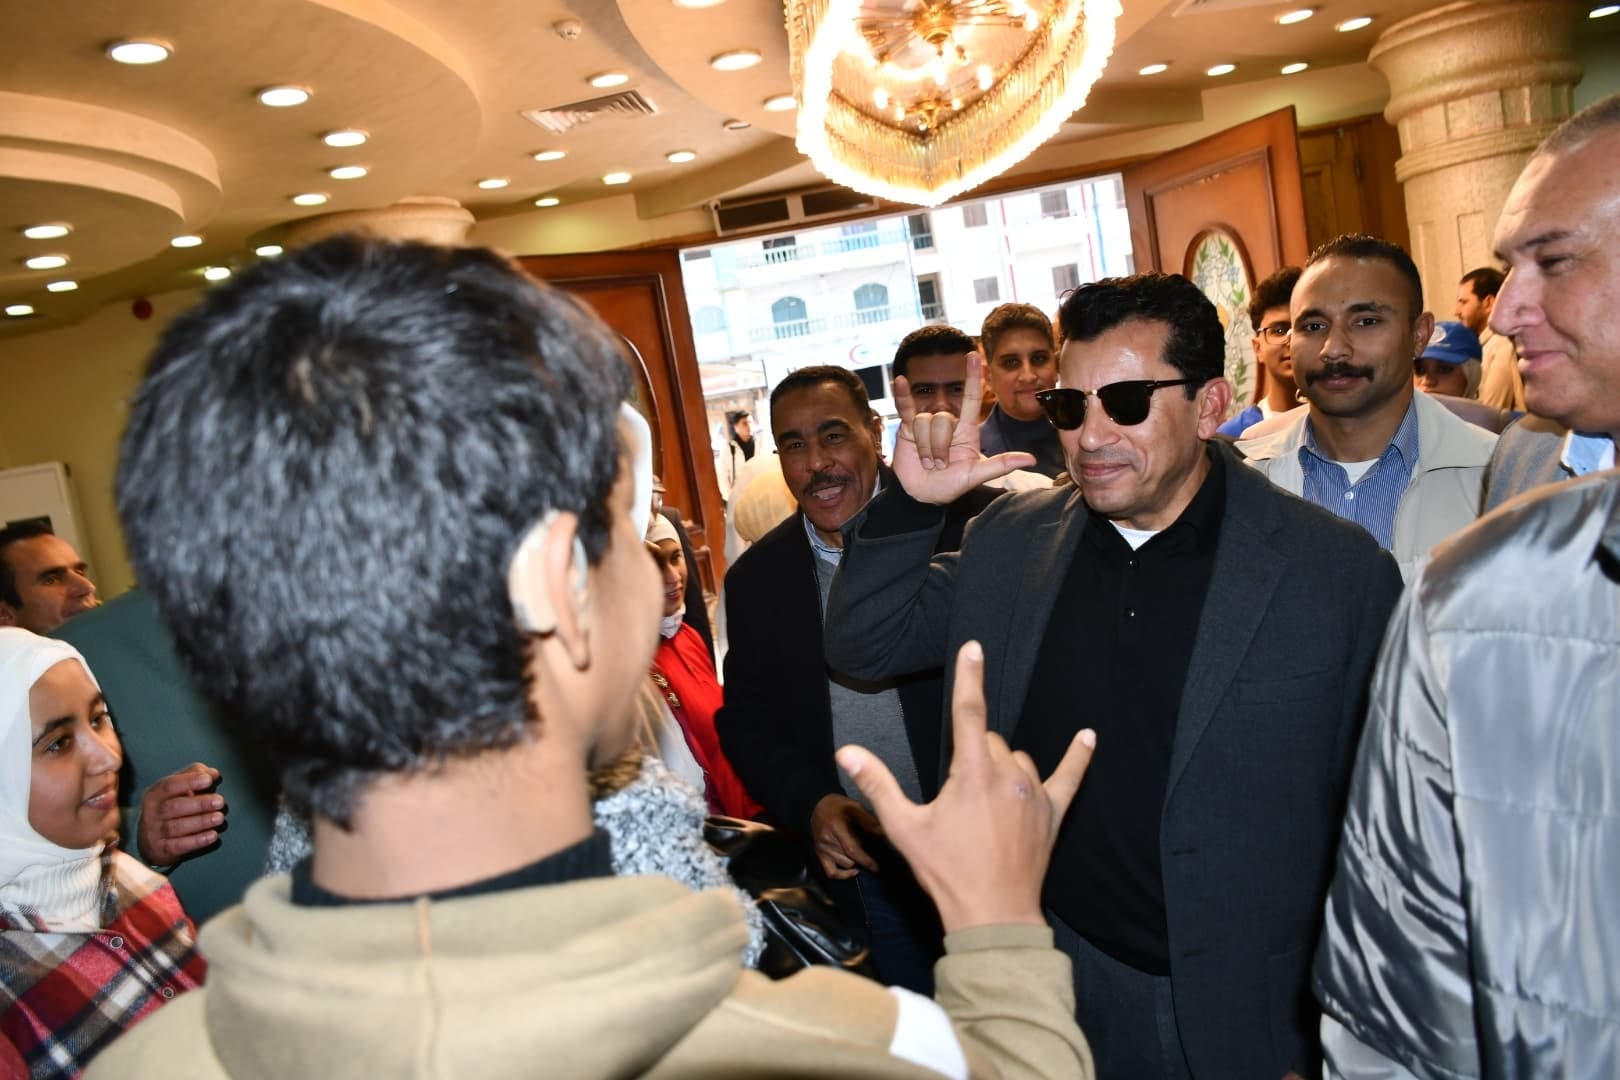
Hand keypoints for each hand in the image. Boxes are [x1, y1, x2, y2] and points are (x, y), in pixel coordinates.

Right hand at [137, 763, 224, 865]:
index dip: (189, 781)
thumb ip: (194, 776)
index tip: (208, 780)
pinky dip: (197, 841)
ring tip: (219, 818)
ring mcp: (155, 833)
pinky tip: (213, 835)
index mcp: (155, 794)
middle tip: (220, 802)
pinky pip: (179, 846)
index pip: (169, 786)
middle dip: (199, 804)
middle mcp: (152, 813)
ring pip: (177, 827)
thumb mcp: (177, 789)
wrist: (149, 840)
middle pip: (174, 807)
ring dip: (201, 822)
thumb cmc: (169, 808)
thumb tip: (213, 773)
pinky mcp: (162, 850)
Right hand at [810, 793, 882, 879]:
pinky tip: (853, 870)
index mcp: (836, 826)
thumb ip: (868, 821)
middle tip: (871, 854)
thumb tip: (884, 833)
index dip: (866, 860)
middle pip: (849, 858)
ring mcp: (822, 848)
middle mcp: (827, 839)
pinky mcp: (819, 854)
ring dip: (854, 862)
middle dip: (862, 858)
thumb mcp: (854, 807)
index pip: (852, 849)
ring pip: (843, 864)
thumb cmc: (838, 806)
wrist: (817, 806)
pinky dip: (843, 874)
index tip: (877, 866)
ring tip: (862, 855)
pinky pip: (831, 872)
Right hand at [837, 640, 1093, 932]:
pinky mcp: (1053, 813)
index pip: (969, 713)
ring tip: (984, 805)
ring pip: (1018, 760)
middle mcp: (1009, 777)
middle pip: (990, 741)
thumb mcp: (904, 829)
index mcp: (972, 775)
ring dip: (1002, 767)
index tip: (973, 648)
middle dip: (972, 755)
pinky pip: (1070, 777)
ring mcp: (1034, 795)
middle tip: (955, 798)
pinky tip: (1089, 737)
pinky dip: (1079, 757)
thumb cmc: (946, 872)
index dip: (969, 678)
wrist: (992, 915)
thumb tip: (847, 752)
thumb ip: (877, 784)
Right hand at [891, 352, 1036, 504]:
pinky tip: (899, 380)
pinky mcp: (908, 429)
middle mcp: (947, 424)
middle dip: (939, 446)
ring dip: (924, 447)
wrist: (922, 496)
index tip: (973, 355)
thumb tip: (1030, 459)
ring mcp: (927, 424)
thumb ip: (1000, 464)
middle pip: (943, 419)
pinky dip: (902, 395)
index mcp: (966, 430)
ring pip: (925, 421)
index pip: (970, 398)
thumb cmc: (950, 486)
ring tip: (926, 462)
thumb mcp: (975, 476)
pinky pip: (906, 408)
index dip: (972, 377)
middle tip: (939, 465)